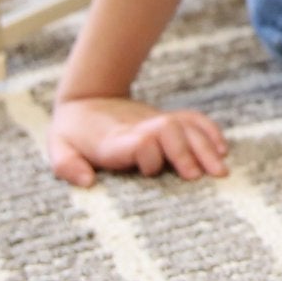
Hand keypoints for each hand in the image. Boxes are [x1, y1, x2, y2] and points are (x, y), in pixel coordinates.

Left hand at [43, 95, 229, 185]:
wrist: (88, 98)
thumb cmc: (72, 132)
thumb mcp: (58, 147)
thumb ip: (67, 165)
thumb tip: (87, 182)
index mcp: (113, 141)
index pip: (138, 140)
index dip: (149, 152)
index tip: (153, 170)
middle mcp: (140, 130)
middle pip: (170, 132)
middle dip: (185, 153)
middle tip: (197, 177)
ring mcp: (156, 123)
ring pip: (187, 128)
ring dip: (205, 147)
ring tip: (220, 172)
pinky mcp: (168, 121)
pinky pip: (195, 121)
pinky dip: (210, 132)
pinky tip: (222, 149)